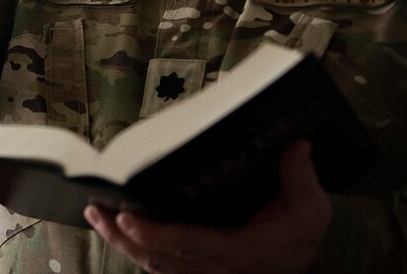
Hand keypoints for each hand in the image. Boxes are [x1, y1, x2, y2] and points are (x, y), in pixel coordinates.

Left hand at [85, 141, 330, 273]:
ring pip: (154, 264)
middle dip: (123, 237)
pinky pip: (159, 264)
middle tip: (96, 210)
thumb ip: (300, 178)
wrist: (302, 260)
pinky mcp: (195, 270)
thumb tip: (297, 146)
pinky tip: (116, 228)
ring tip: (96, 214)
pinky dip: (135, 247)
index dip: (155, 235)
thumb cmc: (301, 232)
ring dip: (122, 242)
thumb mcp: (310, 207)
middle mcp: (215, 269)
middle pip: (159, 259)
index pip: (190, 245)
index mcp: (240, 253)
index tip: (126, 219)